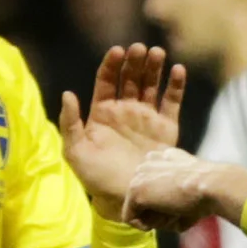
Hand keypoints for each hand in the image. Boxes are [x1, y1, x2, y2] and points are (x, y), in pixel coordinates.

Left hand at [59, 43, 187, 214]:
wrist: (127, 199)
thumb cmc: (97, 178)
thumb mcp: (75, 152)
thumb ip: (70, 122)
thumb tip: (68, 93)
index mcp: (102, 114)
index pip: (105, 81)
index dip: (111, 64)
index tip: (117, 51)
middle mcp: (125, 112)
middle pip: (130, 78)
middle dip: (134, 61)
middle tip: (140, 48)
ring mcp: (146, 119)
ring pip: (151, 85)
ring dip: (154, 67)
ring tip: (157, 53)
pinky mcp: (165, 129)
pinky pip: (172, 102)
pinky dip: (175, 86)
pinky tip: (177, 69)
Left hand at [122, 148, 214, 229]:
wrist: (212, 185)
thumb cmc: (208, 192)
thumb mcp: (189, 190)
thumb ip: (172, 197)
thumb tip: (163, 218)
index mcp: (163, 156)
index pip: (152, 186)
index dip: (164, 204)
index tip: (181, 206)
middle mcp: (148, 161)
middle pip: (144, 198)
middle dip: (158, 212)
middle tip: (180, 210)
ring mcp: (139, 175)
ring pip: (137, 209)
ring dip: (155, 218)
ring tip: (175, 211)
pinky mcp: (135, 190)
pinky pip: (129, 218)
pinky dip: (146, 226)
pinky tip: (165, 217)